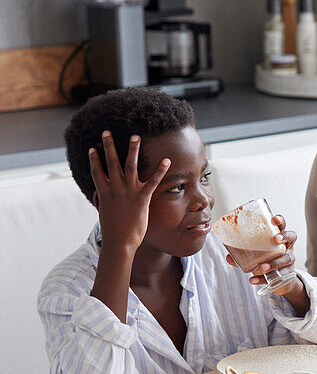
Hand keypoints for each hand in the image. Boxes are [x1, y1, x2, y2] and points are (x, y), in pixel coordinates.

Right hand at [89, 131, 170, 251]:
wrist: (120, 242)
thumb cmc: (113, 229)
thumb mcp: (103, 212)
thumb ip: (100, 200)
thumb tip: (96, 193)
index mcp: (105, 192)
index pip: (97, 172)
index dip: (94, 159)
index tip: (92, 148)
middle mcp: (115, 189)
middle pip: (111, 163)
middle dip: (109, 146)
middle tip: (107, 131)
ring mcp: (128, 192)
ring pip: (130, 166)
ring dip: (133, 150)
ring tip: (135, 136)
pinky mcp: (142, 198)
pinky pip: (153, 181)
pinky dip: (160, 170)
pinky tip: (167, 160)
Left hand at [225, 215, 300, 293]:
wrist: (279, 280)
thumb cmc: (268, 260)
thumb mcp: (256, 255)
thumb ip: (243, 255)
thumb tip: (229, 256)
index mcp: (279, 238)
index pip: (283, 226)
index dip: (280, 221)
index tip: (274, 219)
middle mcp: (287, 247)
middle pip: (292, 237)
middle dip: (285, 236)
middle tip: (275, 239)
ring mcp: (289, 259)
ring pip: (286, 259)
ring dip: (274, 263)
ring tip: (261, 267)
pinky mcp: (288, 273)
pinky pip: (279, 276)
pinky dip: (264, 279)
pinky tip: (254, 280)